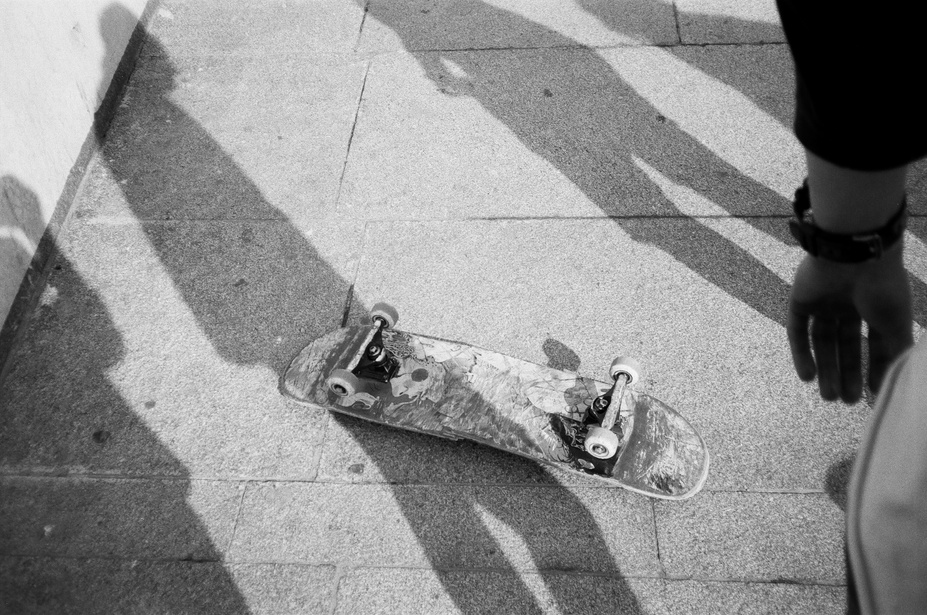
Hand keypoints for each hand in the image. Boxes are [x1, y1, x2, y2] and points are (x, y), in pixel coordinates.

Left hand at [786, 247, 912, 401]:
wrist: (854, 254)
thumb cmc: (882, 289)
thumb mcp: (896, 324)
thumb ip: (894, 352)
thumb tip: (891, 381)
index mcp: (874, 306)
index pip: (872, 343)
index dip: (871, 368)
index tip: (870, 394)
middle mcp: (848, 304)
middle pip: (844, 345)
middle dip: (845, 373)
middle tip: (845, 401)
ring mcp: (823, 302)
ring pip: (821, 341)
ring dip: (824, 369)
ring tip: (828, 396)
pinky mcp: (800, 299)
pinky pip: (797, 330)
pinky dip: (800, 353)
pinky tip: (807, 377)